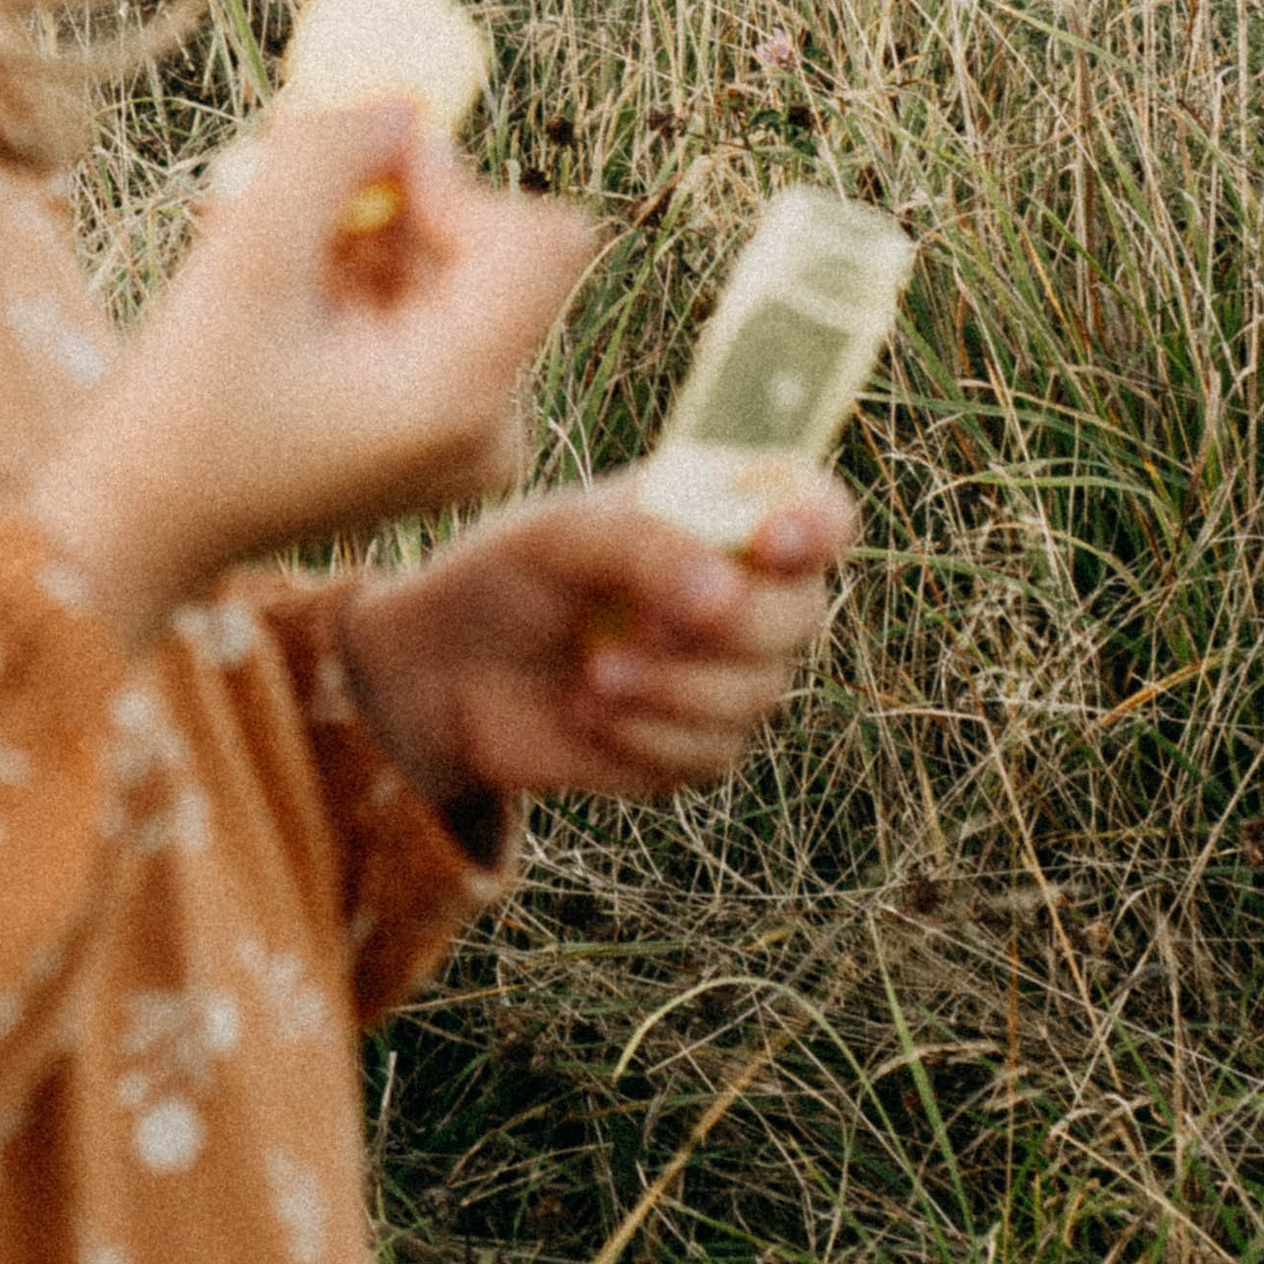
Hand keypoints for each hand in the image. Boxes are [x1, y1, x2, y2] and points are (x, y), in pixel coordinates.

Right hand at [30, 99, 593, 648]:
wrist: (136, 528)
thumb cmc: (182, 411)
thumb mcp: (245, 259)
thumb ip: (327, 157)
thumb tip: (401, 99)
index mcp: (464, 396)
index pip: (542, 239)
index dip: (456, 181)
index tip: (361, 170)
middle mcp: (491, 425)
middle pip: (491, 251)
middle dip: (389, 209)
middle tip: (284, 191)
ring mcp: (466, 435)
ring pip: (446, 274)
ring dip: (358, 240)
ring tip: (260, 252)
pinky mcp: (431, 432)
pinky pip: (420, 314)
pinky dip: (353, 281)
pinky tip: (278, 291)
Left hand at [332, 471, 855, 811]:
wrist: (446, 676)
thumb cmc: (506, 578)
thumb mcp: (559, 538)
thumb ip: (643, 546)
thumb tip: (722, 595)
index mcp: (720, 514)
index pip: (817, 511)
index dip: (815, 525)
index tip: (769, 544)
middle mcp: (742, 591)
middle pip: (802, 611)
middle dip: (726, 625)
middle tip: (636, 627)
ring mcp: (727, 673)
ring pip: (761, 692)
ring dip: (672, 686)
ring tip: (591, 670)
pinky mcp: (697, 745)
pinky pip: (714, 752)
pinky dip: (648, 736)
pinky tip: (589, 711)